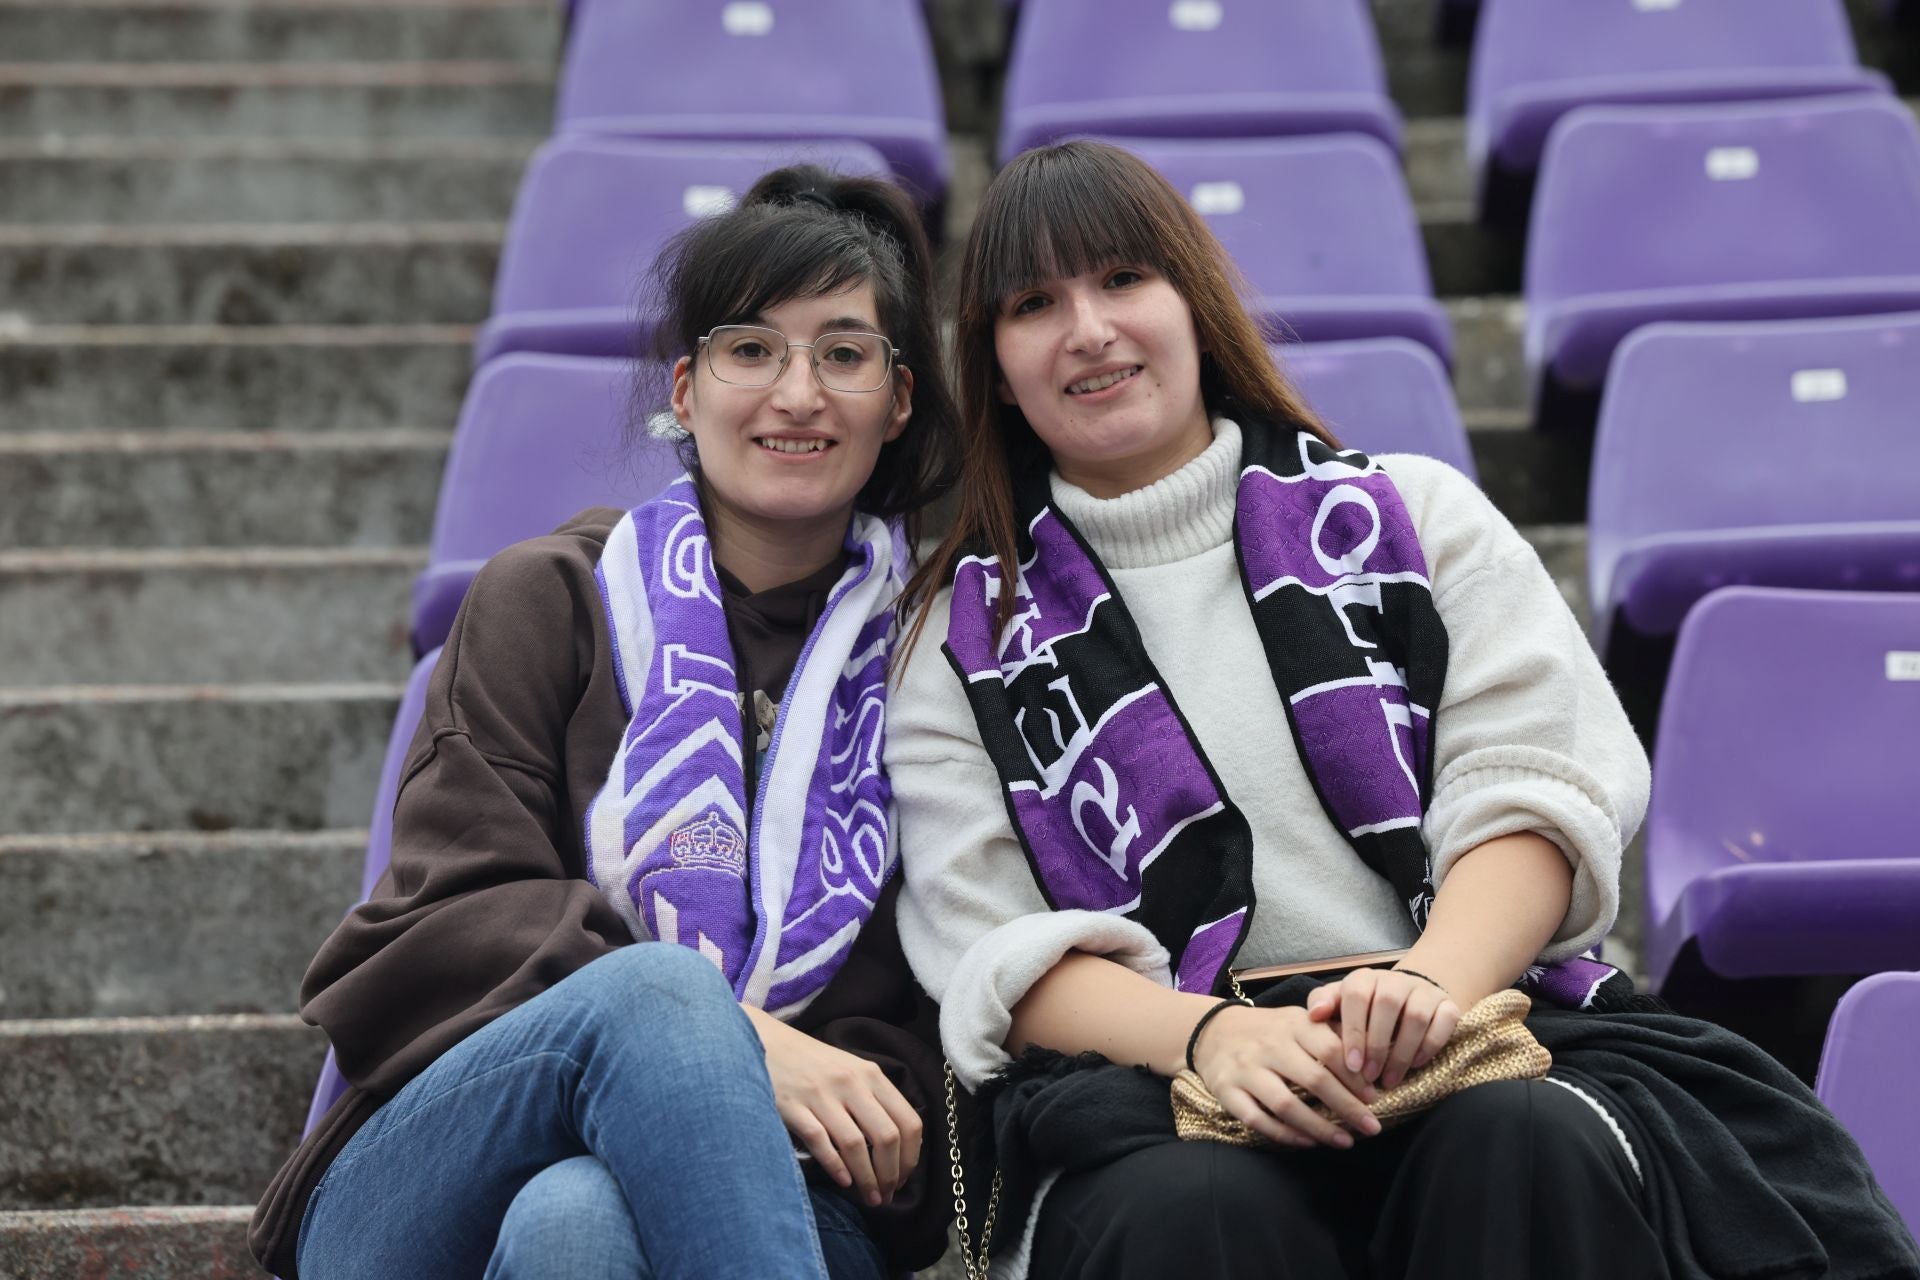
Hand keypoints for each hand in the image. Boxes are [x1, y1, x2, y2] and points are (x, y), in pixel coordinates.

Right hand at [745, 1007, 923, 1207]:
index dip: (910, 1157)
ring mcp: (821, 1094)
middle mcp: (850, 1082)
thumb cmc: (812, 1063)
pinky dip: (835, 1166)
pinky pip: (820, 1141)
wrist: (766, 1041)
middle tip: (887, 1196)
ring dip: (866, 1178)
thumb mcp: (851, 1070)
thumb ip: (874, 1099)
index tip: (904, 1179)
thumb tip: (896, 1148)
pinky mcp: (793, 1106)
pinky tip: (843, 1181)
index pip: (907, 1121)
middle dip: (891, 1174)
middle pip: (886, 1137)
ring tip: (870, 1197)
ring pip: (855, 1144)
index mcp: (870, 1075)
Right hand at [1188, 1003, 1382, 1148]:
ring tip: (1346, 1142)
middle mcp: (1269, 1045)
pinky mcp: (1227, 1091)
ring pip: (1286, 1104)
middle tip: (1372, 1128)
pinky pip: (1258, 1119)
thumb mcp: (1298, 1020)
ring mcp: (1246, 1069)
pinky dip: (1285, 1135)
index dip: (1356, 1076)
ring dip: (1320, 1127)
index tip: (1375, 1098)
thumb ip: (1331, 1033)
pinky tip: (1308, 1142)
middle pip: (1315, 1079)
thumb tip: (1374, 1055)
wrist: (1213, 1031)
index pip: (1331, 1049)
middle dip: (1348, 1107)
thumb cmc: (1269, 1030)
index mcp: (1293, 1024)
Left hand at [1306, 968, 1460, 1089]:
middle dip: (1378, 1045)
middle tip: (1370, 1077)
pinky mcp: (1448, 1004)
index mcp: (1364, 978)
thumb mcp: (1339, 1004)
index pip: (1356, 996)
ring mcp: (1424, 991)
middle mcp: (1395, 979)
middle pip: (1387, 1004)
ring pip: (1416, 1016)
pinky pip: (1445, 1021)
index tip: (1352, 1064)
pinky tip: (1416, 1064)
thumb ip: (1322, 1005)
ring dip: (1402, 1052)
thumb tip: (1314, 1014)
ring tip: (1389, 1079)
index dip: (1354, 1031)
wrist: (1405, 998)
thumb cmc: (1363, 1009)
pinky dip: (1430, 1045)